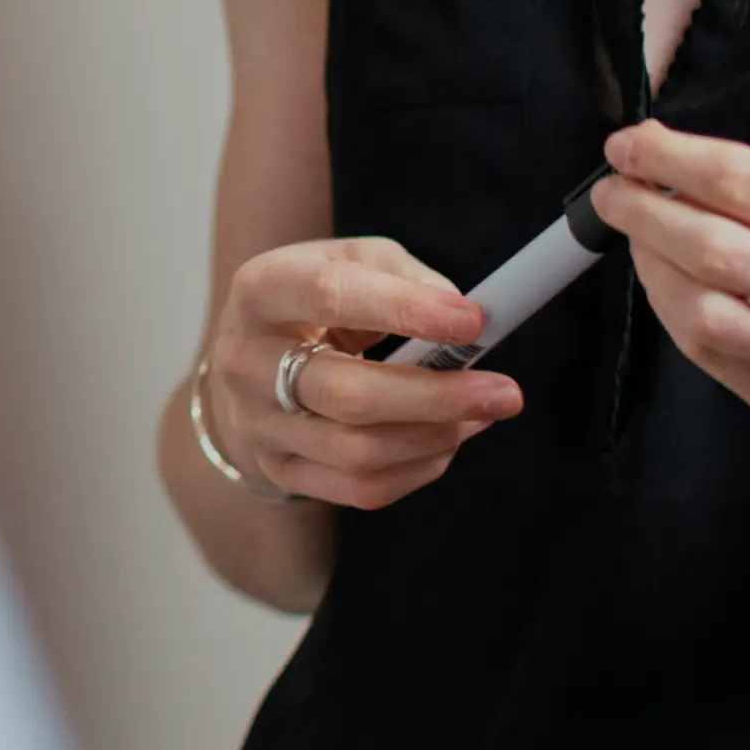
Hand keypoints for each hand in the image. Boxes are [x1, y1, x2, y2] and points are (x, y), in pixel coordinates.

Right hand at [203, 237, 524, 509]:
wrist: (250, 357)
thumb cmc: (313, 300)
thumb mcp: (350, 260)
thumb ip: (405, 277)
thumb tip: (462, 316)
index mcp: (260, 290)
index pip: (328, 295)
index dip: (404, 309)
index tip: (472, 321)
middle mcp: (244, 361)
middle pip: (345, 394)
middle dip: (436, 397)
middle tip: (505, 392)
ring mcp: (256, 424)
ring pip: (356, 452)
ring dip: (435, 436)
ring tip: (483, 413)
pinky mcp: (277, 470)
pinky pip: (359, 489)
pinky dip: (417, 468)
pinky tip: (446, 441)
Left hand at [588, 119, 749, 492]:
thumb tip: (685, 170)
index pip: (749, 184)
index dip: (673, 159)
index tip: (631, 144)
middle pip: (716, 248)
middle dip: (646, 211)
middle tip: (614, 188)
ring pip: (705, 312)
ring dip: (650, 266)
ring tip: (636, 235)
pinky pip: (713, 359)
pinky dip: (674, 314)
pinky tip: (664, 285)